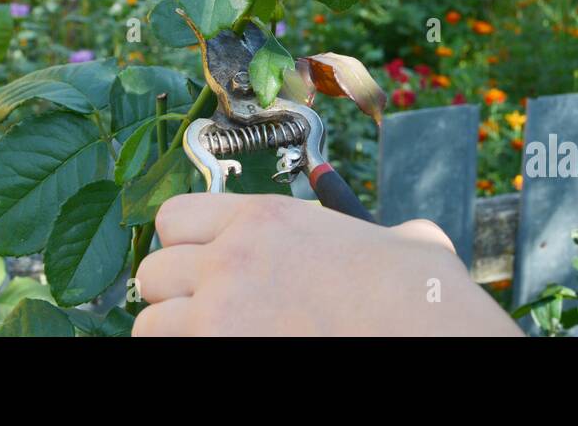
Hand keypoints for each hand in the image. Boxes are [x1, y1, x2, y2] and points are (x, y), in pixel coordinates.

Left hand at [132, 192, 519, 335]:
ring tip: (215, 339)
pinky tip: (233, 357)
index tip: (201, 263)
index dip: (184, 244)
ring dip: (177, 334)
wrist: (428, 332)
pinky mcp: (221, 358)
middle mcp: (230, 261)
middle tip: (208, 312)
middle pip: (151, 273)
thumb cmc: (420, 293)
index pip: (174, 217)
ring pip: (149, 325)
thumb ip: (374, 234)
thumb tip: (406, 241)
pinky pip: (174, 358)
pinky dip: (192, 358)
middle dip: (175, 294)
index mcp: (264, 220)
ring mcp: (220, 316)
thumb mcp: (396, 239)